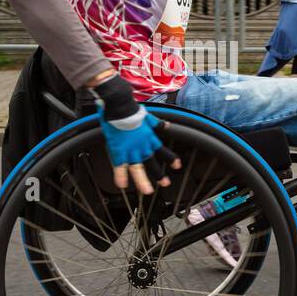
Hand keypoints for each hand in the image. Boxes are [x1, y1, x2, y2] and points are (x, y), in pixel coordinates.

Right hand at [94, 75, 180, 194]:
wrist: (119, 104)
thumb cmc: (130, 108)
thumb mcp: (147, 116)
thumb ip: (156, 124)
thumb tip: (167, 126)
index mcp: (149, 137)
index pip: (162, 150)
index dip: (170, 159)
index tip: (177, 165)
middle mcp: (142, 145)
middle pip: (152, 162)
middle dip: (159, 174)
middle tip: (165, 183)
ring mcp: (130, 149)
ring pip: (138, 168)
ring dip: (143, 181)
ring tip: (148, 191)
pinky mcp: (118, 149)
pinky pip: (120, 165)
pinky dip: (121, 175)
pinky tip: (122, 185)